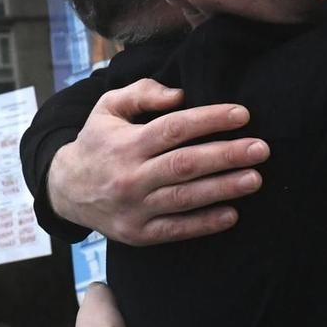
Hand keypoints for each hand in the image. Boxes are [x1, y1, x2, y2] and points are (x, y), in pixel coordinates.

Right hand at [47, 79, 269, 245]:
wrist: (65, 190)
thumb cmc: (96, 142)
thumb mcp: (107, 108)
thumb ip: (141, 93)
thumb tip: (180, 95)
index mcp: (126, 143)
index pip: (173, 128)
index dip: (209, 120)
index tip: (242, 114)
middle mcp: (130, 176)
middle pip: (185, 164)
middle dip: (226, 155)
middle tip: (261, 148)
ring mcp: (134, 208)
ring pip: (185, 197)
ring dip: (223, 188)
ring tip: (255, 178)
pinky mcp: (139, 233)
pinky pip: (176, 229)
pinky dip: (205, 224)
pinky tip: (232, 214)